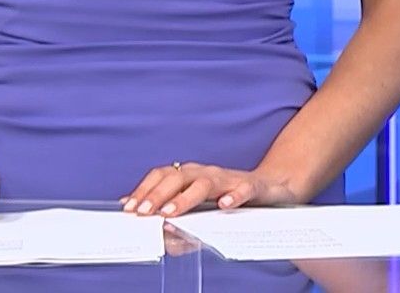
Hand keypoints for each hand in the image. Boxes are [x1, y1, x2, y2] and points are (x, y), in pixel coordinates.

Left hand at [119, 161, 299, 215]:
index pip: (162, 176)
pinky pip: (242, 190)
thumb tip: (152, 225)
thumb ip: (175, 214)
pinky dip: (233, 196)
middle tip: (143, 212)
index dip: (144, 190)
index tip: (129, 207)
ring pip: (204, 183)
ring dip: (185, 198)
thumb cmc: (229, 197)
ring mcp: (228, 178)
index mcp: (191, 175)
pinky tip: (223, 206)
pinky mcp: (250, 186)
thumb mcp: (198, 206)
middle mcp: (206, 173)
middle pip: (178, 177)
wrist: (270, 188)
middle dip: (157, 195)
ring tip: (170, 212)